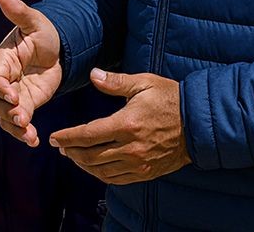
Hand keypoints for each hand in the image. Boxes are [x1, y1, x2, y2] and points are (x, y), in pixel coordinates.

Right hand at [0, 0, 63, 146]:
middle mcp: (4, 79)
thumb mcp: (34, 22)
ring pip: (5, 116)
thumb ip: (19, 13)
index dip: (0, 88)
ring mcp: (14, 94)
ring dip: (15, 127)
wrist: (56, 48)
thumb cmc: (42, 32)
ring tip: (30, 135)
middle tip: (22, 119)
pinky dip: (24, 132)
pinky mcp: (26, 104)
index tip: (13, 95)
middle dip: (8, 112)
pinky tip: (35, 141)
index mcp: (2, 60)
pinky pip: (20, 122)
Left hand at [49, 68, 189, 183]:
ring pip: (102, 171)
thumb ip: (115, 82)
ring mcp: (140, 163)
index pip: (88, 135)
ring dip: (84, 165)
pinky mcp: (147, 172)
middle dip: (71, 152)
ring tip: (74, 156)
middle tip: (61, 147)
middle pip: (91, 156)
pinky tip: (94, 167)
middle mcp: (131, 148)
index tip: (54, 137)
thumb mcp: (144, 83)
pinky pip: (118, 179)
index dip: (68, 137)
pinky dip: (101, 175)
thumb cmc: (170, 99)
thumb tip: (93, 74)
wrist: (199, 123)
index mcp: (127, 125)